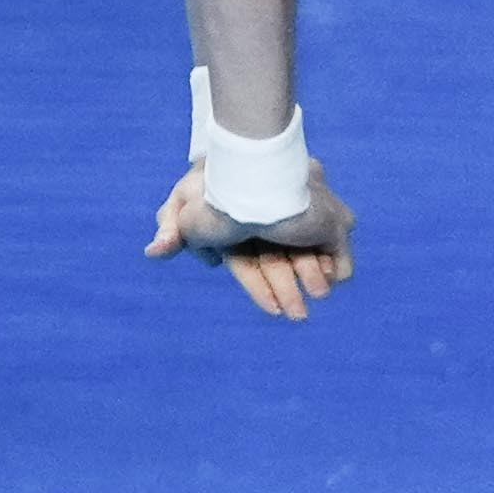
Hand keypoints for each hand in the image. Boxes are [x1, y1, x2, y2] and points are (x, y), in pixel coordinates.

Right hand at [150, 164, 356, 322]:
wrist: (253, 175)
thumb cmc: (216, 184)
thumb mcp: (183, 204)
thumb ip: (171, 228)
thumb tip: (154, 251)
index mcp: (247, 214)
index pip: (252, 258)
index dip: (260, 286)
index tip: (275, 309)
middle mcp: (279, 214)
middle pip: (280, 260)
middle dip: (286, 289)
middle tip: (296, 317)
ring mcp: (308, 215)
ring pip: (310, 259)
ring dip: (308, 281)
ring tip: (313, 297)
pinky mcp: (333, 219)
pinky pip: (339, 254)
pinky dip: (335, 270)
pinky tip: (328, 282)